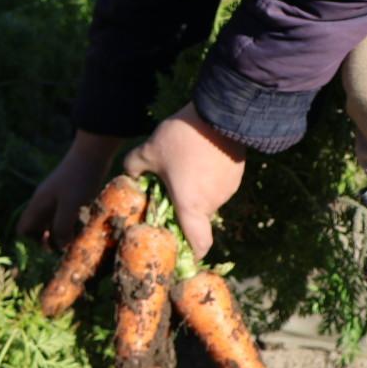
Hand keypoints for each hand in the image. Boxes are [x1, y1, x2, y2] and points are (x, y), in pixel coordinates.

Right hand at [19, 130, 123, 249]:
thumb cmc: (79, 178)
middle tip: (61, 255)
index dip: (28, 244)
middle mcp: (44, 204)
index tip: (41, 257)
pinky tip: (82, 233)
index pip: (23, 229)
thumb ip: (62, 226)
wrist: (92, 153)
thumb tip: (59, 247)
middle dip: (47, 243)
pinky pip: (65, 218)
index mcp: (38, 205)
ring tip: (73, 246)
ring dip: (61, 236)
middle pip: (38, 229)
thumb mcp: (70, 205)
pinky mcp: (70, 199)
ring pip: (52, 225)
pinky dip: (71, 227)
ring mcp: (57, 201)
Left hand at [123, 102, 245, 258]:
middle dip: (183, 211)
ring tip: (182, 169)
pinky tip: (196, 160)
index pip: (198, 244)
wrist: (220, 114)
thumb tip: (129, 175)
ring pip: (207, 200)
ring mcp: (228, 190)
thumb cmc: (182, 139)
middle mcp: (213, 203)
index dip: (191, 252)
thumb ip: (134, 167)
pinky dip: (207, 180)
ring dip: (195, 192)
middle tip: (167, 192)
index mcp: (191, 206)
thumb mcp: (149, 151)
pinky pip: (217, 185)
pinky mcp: (236, 175)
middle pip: (197, 218)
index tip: (180, 250)